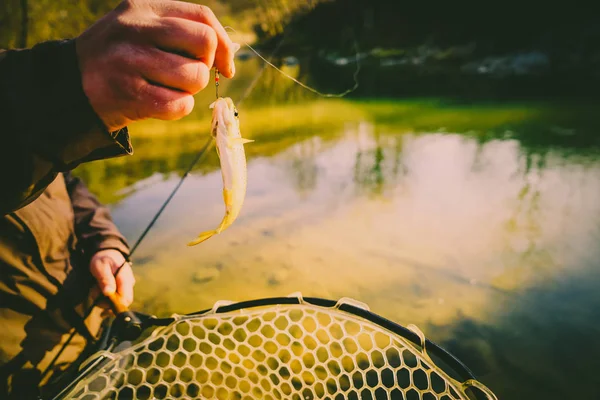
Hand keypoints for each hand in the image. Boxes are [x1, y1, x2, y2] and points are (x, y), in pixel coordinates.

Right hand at [76, 0, 238, 131]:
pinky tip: (160, 103)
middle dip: (206, 65)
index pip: (202, 17)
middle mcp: (136, 29)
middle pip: (204, 43)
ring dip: (190, 89)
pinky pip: (180, 105)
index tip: (224, 64)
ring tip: (167, 87)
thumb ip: (181, 31)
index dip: (223, 43)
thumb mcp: (142, 28)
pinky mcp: (129, 94)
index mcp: (143, 8)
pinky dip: (179, 108)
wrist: (71, 85)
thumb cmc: (121, 57)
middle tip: (189, 74)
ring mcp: (130, 61)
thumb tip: (228, 55)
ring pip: (195, 76)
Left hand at [89, 249, 134, 307]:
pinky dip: (104, 297)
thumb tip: (109, 293)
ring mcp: (125, 286)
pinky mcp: (121, 288)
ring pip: (116, 301)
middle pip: (121, 302)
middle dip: (106, 302)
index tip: (100, 300)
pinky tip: (98, 289)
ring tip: (94, 287)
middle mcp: (129, 284)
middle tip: (94, 292)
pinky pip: (114, 298)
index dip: (115, 304)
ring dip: (102, 299)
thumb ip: (105, 279)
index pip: (126, 299)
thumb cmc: (103, 258)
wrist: (106, 252)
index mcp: (126, 278)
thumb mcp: (101, 267)